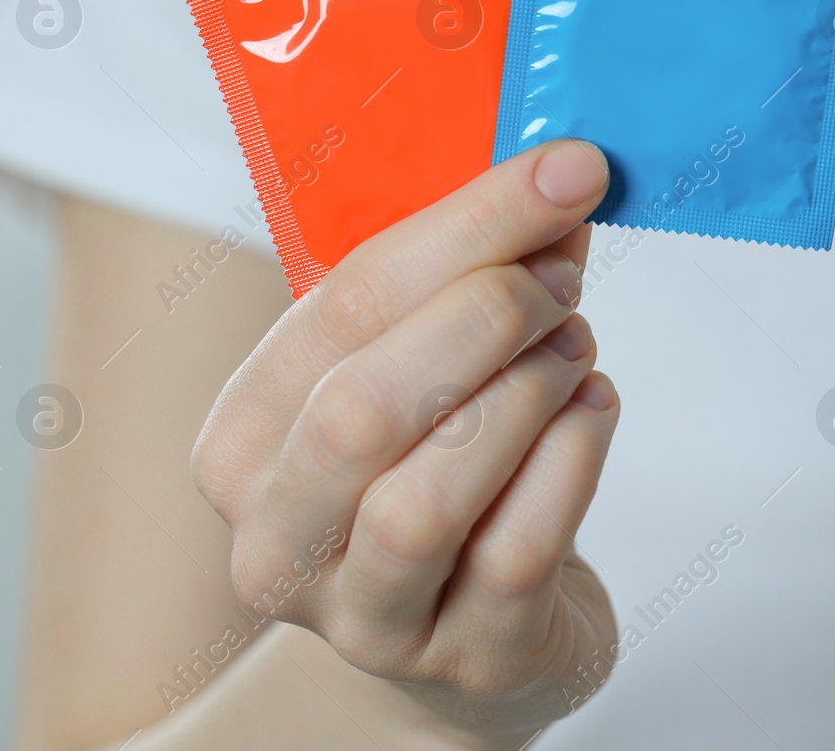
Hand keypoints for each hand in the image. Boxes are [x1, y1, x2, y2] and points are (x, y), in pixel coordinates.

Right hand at [192, 139, 620, 747]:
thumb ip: (465, 281)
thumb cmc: (432, 473)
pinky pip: (516, 553)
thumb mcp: (418, 373)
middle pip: (361, 410)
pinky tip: (594, 408)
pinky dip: (572, 460)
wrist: (462, 636)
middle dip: (486, 317)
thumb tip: (558, 180)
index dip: (465, 227)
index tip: (563, 173)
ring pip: (428, 498)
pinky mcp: (465, 660)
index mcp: (241, 440)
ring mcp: (366, 618)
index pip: (338, 307)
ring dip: (527, 393)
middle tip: (561, 280)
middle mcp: (277, 540)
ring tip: (576, 346)